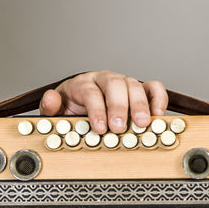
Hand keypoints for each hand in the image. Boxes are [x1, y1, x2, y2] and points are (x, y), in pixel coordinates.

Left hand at [38, 71, 168, 134]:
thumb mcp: (56, 111)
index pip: (90, 92)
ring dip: (140, 104)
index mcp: (82, 83)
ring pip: (134, 85)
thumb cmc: (70, 109)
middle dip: (118, 107)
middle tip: (119, 127)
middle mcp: (103, 79)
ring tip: (141, 123)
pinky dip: (158, 98)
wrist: (79, 104)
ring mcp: (122, 83)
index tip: (100, 128)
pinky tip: (158, 113)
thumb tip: (50, 98)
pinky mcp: (138, 90)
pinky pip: (152, 87)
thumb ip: (51, 106)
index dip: (96, 109)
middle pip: (114, 84)